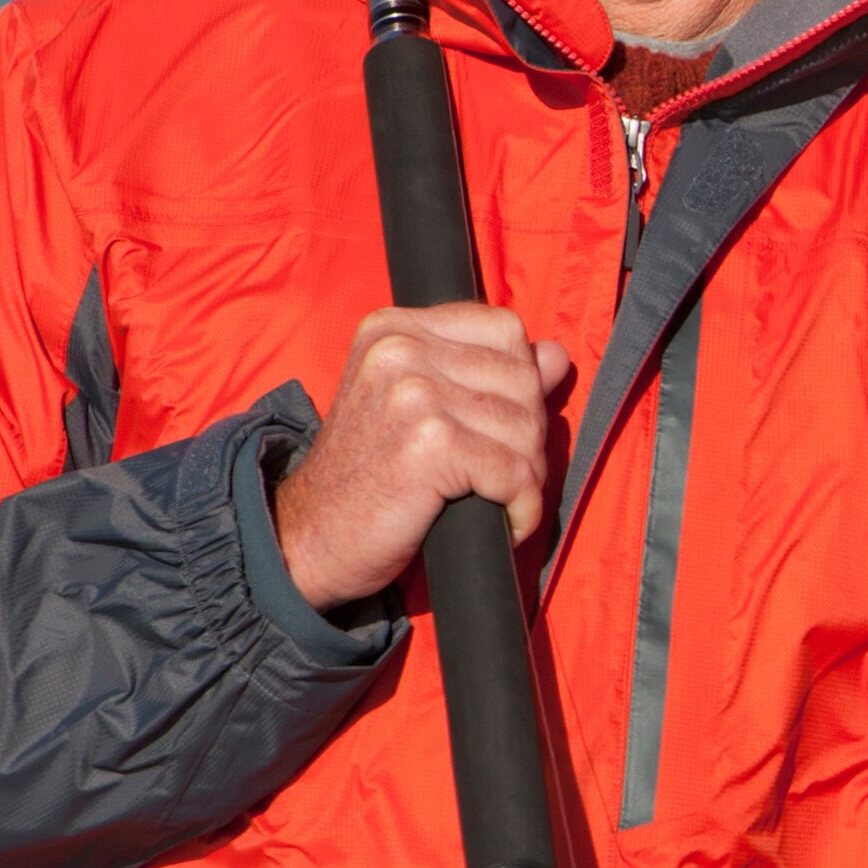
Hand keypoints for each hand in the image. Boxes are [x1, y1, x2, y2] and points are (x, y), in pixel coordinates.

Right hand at [275, 305, 572, 611]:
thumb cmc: (368, 476)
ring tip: (497, 498)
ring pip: (524, 427)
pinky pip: (516, 474)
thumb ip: (484, 375)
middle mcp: (400, 350)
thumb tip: (557, 355)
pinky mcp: (430, 444)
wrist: (310, 538)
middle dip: (527, 435)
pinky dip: (522, 508)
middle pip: (522, 378)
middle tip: (502, 474)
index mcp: (393, 328)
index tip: (500, 424)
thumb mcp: (418, 408)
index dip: (521, 382)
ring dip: (526, 476)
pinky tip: (505, 523)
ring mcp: (414, 394)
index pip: (505, 329)